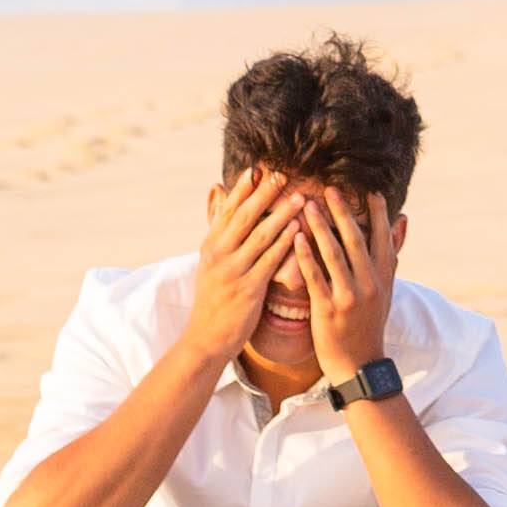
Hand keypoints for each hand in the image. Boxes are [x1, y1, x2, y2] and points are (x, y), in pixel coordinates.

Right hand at [185, 172, 300, 367]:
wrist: (206, 338)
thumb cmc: (214, 297)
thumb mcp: (209, 259)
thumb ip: (217, 224)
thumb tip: (216, 187)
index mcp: (210, 244)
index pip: (228, 209)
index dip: (243, 188)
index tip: (259, 168)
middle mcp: (218, 254)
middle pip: (244, 216)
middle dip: (264, 193)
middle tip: (282, 173)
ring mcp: (232, 271)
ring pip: (260, 236)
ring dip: (281, 214)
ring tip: (300, 197)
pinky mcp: (248, 289)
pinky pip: (269, 261)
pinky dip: (284, 243)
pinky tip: (299, 230)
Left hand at [292, 185, 402, 381]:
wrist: (359, 364)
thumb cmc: (369, 323)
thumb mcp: (387, 290)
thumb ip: (391, 255)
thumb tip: (403, 220)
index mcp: (383, 277)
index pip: (382, 237)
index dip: (376, 213)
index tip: (368, 190)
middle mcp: (370, 284)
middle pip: (356, 240)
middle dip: (343, 212)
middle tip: (330, 188)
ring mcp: (349, 296)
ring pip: (333, 254)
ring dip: (320, 226)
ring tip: (306, 204)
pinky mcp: (328, 309)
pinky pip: (315, 276)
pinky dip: (305, 255)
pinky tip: (295, 237)